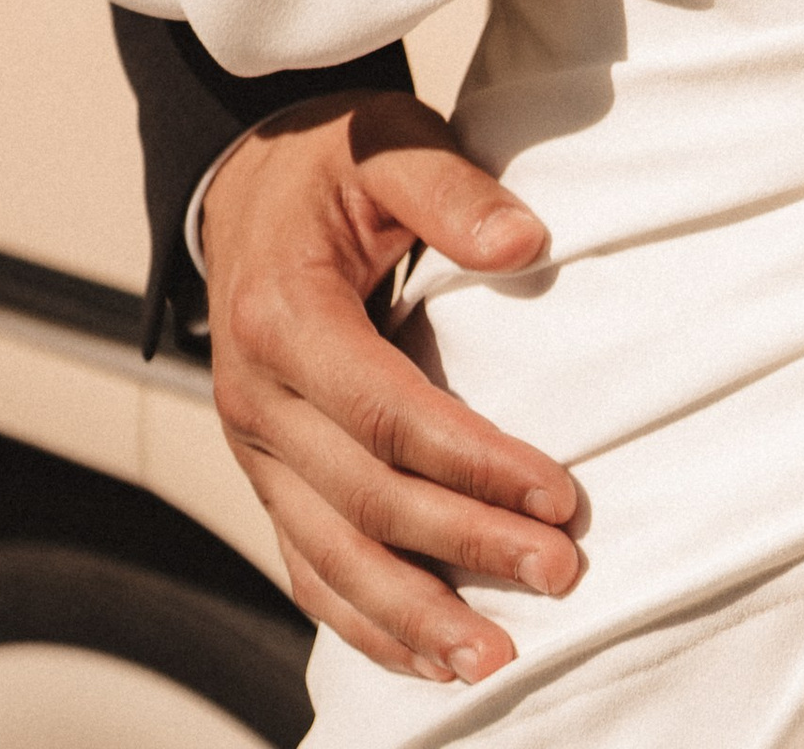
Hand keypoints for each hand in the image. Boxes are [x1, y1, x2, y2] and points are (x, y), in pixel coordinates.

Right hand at [202, 89, 580, 681]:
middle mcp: (255, 399)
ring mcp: (253, 448)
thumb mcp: (386, 142)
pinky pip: (307, 566)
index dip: (474, 463)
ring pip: (330, 557)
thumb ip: (452, 190)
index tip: (558, 493)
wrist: (243, 182)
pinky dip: (364, 623)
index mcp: (283, 317)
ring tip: (497, 660)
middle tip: (560, 571)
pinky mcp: (267, 475)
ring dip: (414, 618)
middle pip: (366, 500)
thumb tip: (527, 243)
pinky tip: (427, 660)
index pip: (386, 415)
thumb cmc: (329, 158)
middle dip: (465, 548)